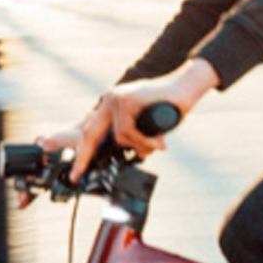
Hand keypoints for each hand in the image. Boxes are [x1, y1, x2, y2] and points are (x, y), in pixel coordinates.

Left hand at [59, 58, 220, 179]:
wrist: (185, 88)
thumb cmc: (169, 107)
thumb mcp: (148, 126)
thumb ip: (137, 138)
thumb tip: (136, 156)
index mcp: (111, 106)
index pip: (90, 131)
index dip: (83, 152)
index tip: (76, 171)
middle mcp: (110, 100)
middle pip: (89, 133)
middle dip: (83, 157)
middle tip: (77, 174)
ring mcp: (117, 98)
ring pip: (119, 137)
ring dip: (140, 146)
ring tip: (157, 145)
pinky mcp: (127, 100)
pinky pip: (129, 131)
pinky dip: (144, 140)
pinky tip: (159, 141)